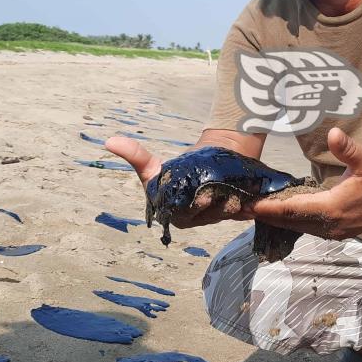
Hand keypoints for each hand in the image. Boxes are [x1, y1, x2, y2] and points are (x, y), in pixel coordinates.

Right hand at [105, 136, 251, 227]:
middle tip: (218, 191)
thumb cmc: (179, 169)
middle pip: (209, 214)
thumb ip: (134, 156)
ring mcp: (219, 217)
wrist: (206, 161)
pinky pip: (246, 212)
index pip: (188, 214)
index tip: (202, 196)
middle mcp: (199, 220)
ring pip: (228, 212)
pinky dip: (249, 206)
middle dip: (215, 204)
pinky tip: (252, 198)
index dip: (196, 206)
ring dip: (233, 203)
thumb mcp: (153, 167)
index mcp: (178, 216)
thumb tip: (109, 141)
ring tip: (235, 193)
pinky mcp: (239, 211)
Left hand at [244, 128, 361, 239]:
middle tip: (243, 208)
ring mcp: (335, 231)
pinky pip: (309, 228)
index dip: (270, 207)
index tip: (249, 205)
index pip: (293, 210)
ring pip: (299, 227)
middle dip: (267, 215)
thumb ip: (348, 148)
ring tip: (257, 210)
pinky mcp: (339, 231)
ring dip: (279, 220)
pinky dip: (293, 222)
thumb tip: (334, 133)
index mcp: (333, 208)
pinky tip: (282, 214)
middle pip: (291, 222)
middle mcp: (331, 225)